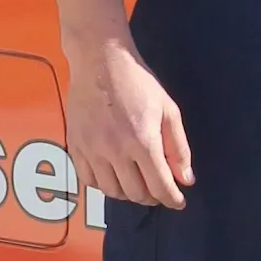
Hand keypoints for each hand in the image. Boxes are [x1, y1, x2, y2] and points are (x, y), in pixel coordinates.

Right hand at [64, 36, 192, 208]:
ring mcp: (91, 150)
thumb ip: (178, 148)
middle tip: (158, 187)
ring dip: (128, 192)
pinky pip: (88, 180)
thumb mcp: (168, 110)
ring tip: (136, 181)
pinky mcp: (75, 146)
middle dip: (152, 196)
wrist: (99, 60)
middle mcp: (115, 150)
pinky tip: (113, 174)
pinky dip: (104, 184)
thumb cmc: (138, 82)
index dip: (172, 199)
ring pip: (112, 191)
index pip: (160, 186)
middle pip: (136, 194)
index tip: (178, 201)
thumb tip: (185, 180)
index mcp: (142, 141)